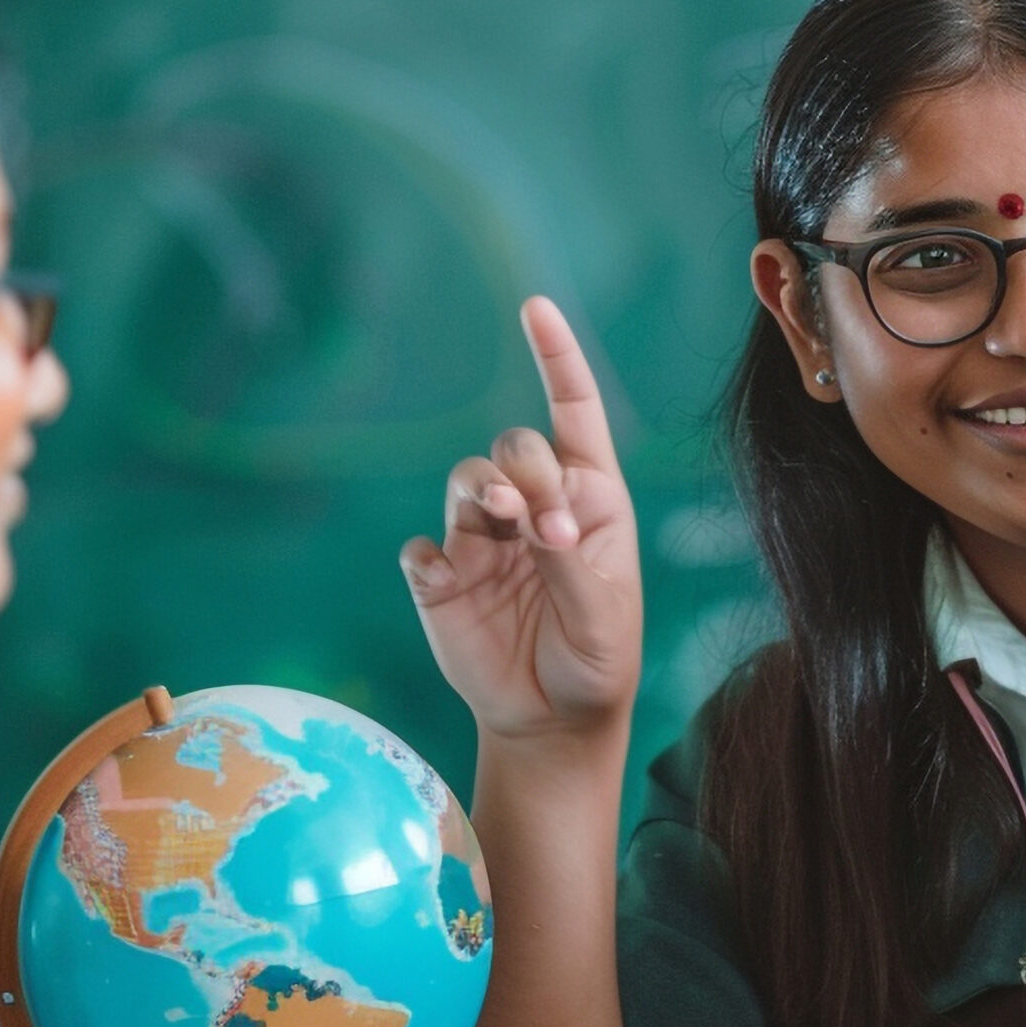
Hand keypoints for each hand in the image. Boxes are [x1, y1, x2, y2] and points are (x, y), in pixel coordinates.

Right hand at [402, 298, 640, 742]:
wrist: (554, 719)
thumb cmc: (596, 658)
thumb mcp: (602, 614)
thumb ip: (568, 560)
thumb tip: (532, 516)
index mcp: (589, 496)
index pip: (573, 411)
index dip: (556, 356)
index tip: (536, 307)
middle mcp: (534, 505)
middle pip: (514, 444)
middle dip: (526, 471)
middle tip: (544, 529)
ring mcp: (484, 538)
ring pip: (467, 479)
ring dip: (485, 492)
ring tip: (508, 525)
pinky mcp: (443, 576)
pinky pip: (423, 546)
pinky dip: (432, 556)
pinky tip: (449, 580)